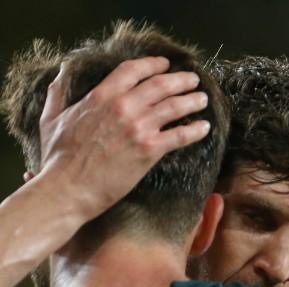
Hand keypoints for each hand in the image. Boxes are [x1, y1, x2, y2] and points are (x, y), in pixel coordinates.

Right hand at [36, 56, 211, 221]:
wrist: (68, 187)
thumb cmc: (58, 156)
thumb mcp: (52, 117)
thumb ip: (58, 93)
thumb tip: (62, 73)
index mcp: (100, 96)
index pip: (133, 70)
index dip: (153, 64)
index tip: (165, 64)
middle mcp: (123, 107)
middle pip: (160, 85)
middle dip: (181, 80)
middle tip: (193, 80)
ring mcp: (138, 128)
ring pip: (174, 107)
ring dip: (192, 100)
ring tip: (202, 99)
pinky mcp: (149, 150)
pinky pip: (180, 135)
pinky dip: (195, 130)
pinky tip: (204, 128)